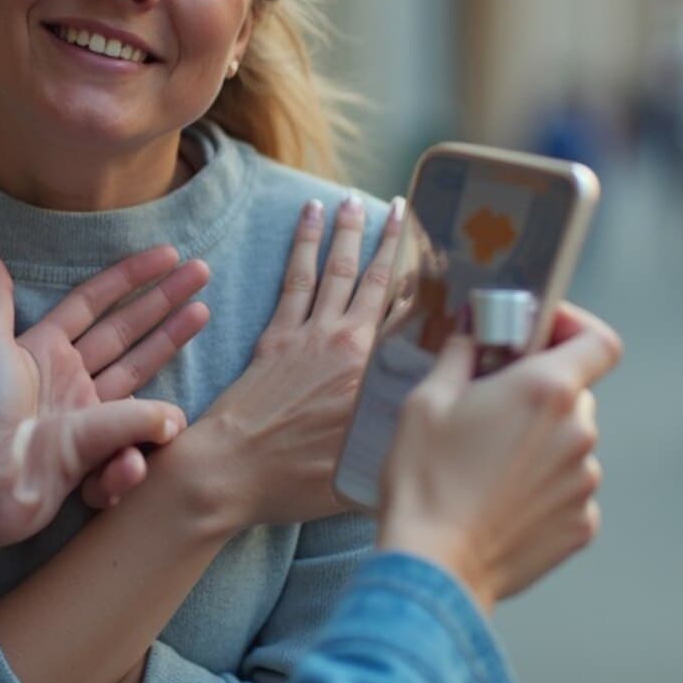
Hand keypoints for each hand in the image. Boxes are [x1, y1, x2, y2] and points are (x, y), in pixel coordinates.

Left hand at [0, 242, 202, 548]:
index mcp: (43, 348)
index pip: (94, 302)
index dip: (129, 277)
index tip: (167, 254)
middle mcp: (69, 379)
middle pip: (126, 330)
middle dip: (164, 300)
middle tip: (202, 272)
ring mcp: (86, 415)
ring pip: (140, 370)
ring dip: (171, 341)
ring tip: (203, 313)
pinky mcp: (98, 452)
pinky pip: (133, 433)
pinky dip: (146, 430)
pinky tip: (165, 424)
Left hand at [164, 192, 406, 533]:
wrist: (228, 473)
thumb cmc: (296, 482)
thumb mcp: (369, 470)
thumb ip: (403, 436)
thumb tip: (437, 417)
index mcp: (377, 375)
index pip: (417, 318)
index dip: (436, 285)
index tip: (454, 256)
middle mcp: (348, 345)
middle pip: (378, 282)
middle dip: (394, 241)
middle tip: (406, 206)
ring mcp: (308, 336)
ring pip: (336, 271)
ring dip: (348, 232)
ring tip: (354, 200)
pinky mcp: (275, 336)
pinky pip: (295, 277)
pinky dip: (303, 244)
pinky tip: (307, 218)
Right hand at [378, 304, 623, 608]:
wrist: (434, 566)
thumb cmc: (426, 483)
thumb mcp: (426, 401)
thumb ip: (460, 356)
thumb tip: (471, 336)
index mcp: (546, 391)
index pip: (599, 342)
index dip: (576, 329)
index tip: (545, 333)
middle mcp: (578, 434)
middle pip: (577, 394)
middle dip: (540, 393)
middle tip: (493, 405)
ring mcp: (584, 483)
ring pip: (571, 444)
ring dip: (540, 444)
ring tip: (488, 465)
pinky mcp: (581, 524)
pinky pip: (568, 490)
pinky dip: (543, 488)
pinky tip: (501, 499)